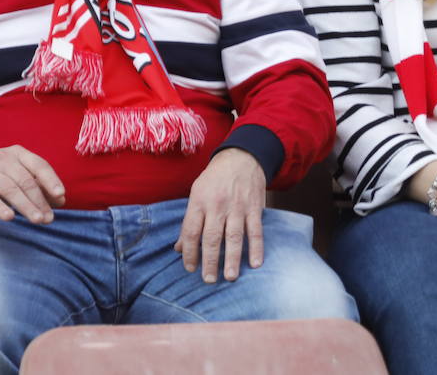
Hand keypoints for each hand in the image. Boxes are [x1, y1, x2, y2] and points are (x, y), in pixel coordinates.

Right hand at [0, 145, 65, 222]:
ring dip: (26, 206)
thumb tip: (61, 200)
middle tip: (49, 218)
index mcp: (18, 153)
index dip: (51, 180)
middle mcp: (3, 159)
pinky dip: (0, 208)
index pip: (39, 165)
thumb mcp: (21, 180)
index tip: (60, 195)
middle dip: (40, 200)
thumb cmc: (0, 181)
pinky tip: (10, 217)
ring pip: (11, 190)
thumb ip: (41, 188)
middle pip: (26, 180)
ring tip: (37, 220)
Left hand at [174, 149, 266, 282]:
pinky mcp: (254, 208)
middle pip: (212, 237)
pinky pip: (256, 231)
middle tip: (209, 280)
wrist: (242, 157)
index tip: (190, 268)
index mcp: (199, 202)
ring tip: (231, 277)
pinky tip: (256, 263)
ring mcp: (237, 207)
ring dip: (233, 258)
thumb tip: (179, 248)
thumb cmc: (215, 178)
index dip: (189, 252)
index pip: (191, 232)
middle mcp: (217, 205)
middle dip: (210, 261)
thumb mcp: (196, 193)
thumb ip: (189, 221)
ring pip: (234, 236)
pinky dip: (256, 247)